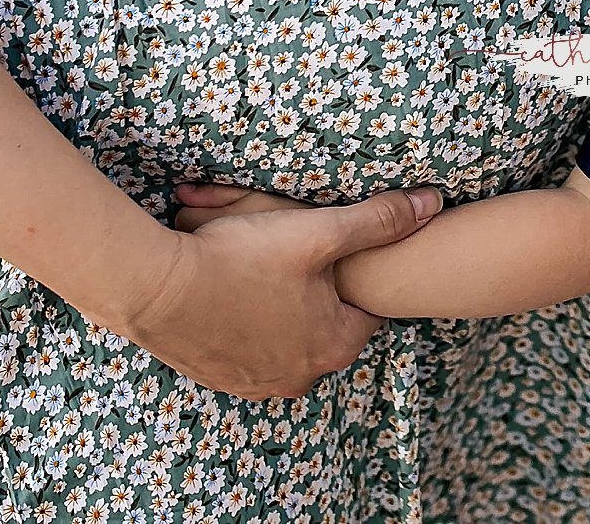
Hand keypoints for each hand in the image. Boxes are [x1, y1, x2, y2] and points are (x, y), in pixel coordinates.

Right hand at [109, 186, 440, 399]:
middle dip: (314, 288)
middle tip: (289, 251)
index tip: (327, 246)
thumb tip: (435, 205)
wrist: (154, 290)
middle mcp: (301, 376)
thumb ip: (379, 220)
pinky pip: (250, 345)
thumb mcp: (317, 232)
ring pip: (287, 333)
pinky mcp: (222, 379)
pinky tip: (232, 289)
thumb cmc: (239, 259)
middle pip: (326, 320)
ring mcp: (259, 383)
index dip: (351, 269)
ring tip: (258, 268)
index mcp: (335, 346)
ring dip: (280, 305)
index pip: (364, 304)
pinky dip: (247, 320)